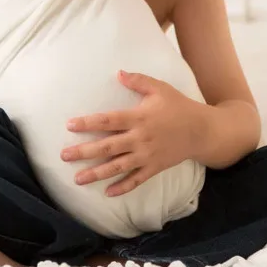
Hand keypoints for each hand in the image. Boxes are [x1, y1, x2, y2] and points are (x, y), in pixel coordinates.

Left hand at [61, 71, 205, 196]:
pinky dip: (122, 187)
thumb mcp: (160, 88)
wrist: (202, 130)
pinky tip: (107, 193)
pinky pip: (136, 180)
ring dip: (96, 173)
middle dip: (84, 152)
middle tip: (64, 156)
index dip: (88, 123)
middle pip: (107, 147)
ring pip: (118, 167)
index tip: (70, 125)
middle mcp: (140, 138)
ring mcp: (147, 155)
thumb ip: (139, 81)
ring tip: (78, 179)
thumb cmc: (179, 107)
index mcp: (139, 118)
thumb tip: (118, 73)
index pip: (108, 121)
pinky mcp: (154, 167)